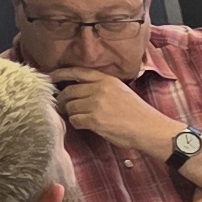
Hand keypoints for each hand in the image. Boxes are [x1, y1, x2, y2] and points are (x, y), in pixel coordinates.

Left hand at [51, 71, 182, 157]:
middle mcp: (100, 89)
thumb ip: (102, 87)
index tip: (49, 76)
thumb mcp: (122, 91)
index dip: (60, 73)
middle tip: (62, 106)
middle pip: (69, 91)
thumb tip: (79, 91)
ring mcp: (97, 104)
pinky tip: (88, 126)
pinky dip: (78, 124)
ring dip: (72, 114)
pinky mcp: (95, 120)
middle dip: (62, 100)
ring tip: (81, 118)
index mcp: (107, 79)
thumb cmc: (138, 113)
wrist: (151, 129)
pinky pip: (75, 120)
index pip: (77, 72)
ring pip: (70, 107)